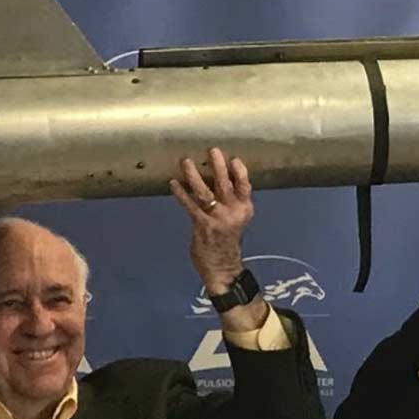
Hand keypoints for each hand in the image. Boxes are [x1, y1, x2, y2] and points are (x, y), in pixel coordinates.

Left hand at [170, 148, 253, 294]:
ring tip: (186, 162)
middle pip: (225, 185)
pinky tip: (173, 183)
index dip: (240, 172)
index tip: (234, 159)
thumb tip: (217, 179)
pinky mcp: (203, 226)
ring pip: (206, 193)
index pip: (245, 186)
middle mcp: (233, 212)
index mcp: (245, 209)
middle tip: (212, 150)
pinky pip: (190, 206)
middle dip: (218, 166)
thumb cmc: (227, 240)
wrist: (223, 267)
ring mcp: (218, 219)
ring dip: (195, 176)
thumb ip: (230, 201)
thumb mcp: (236, 219)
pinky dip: (181, 193)